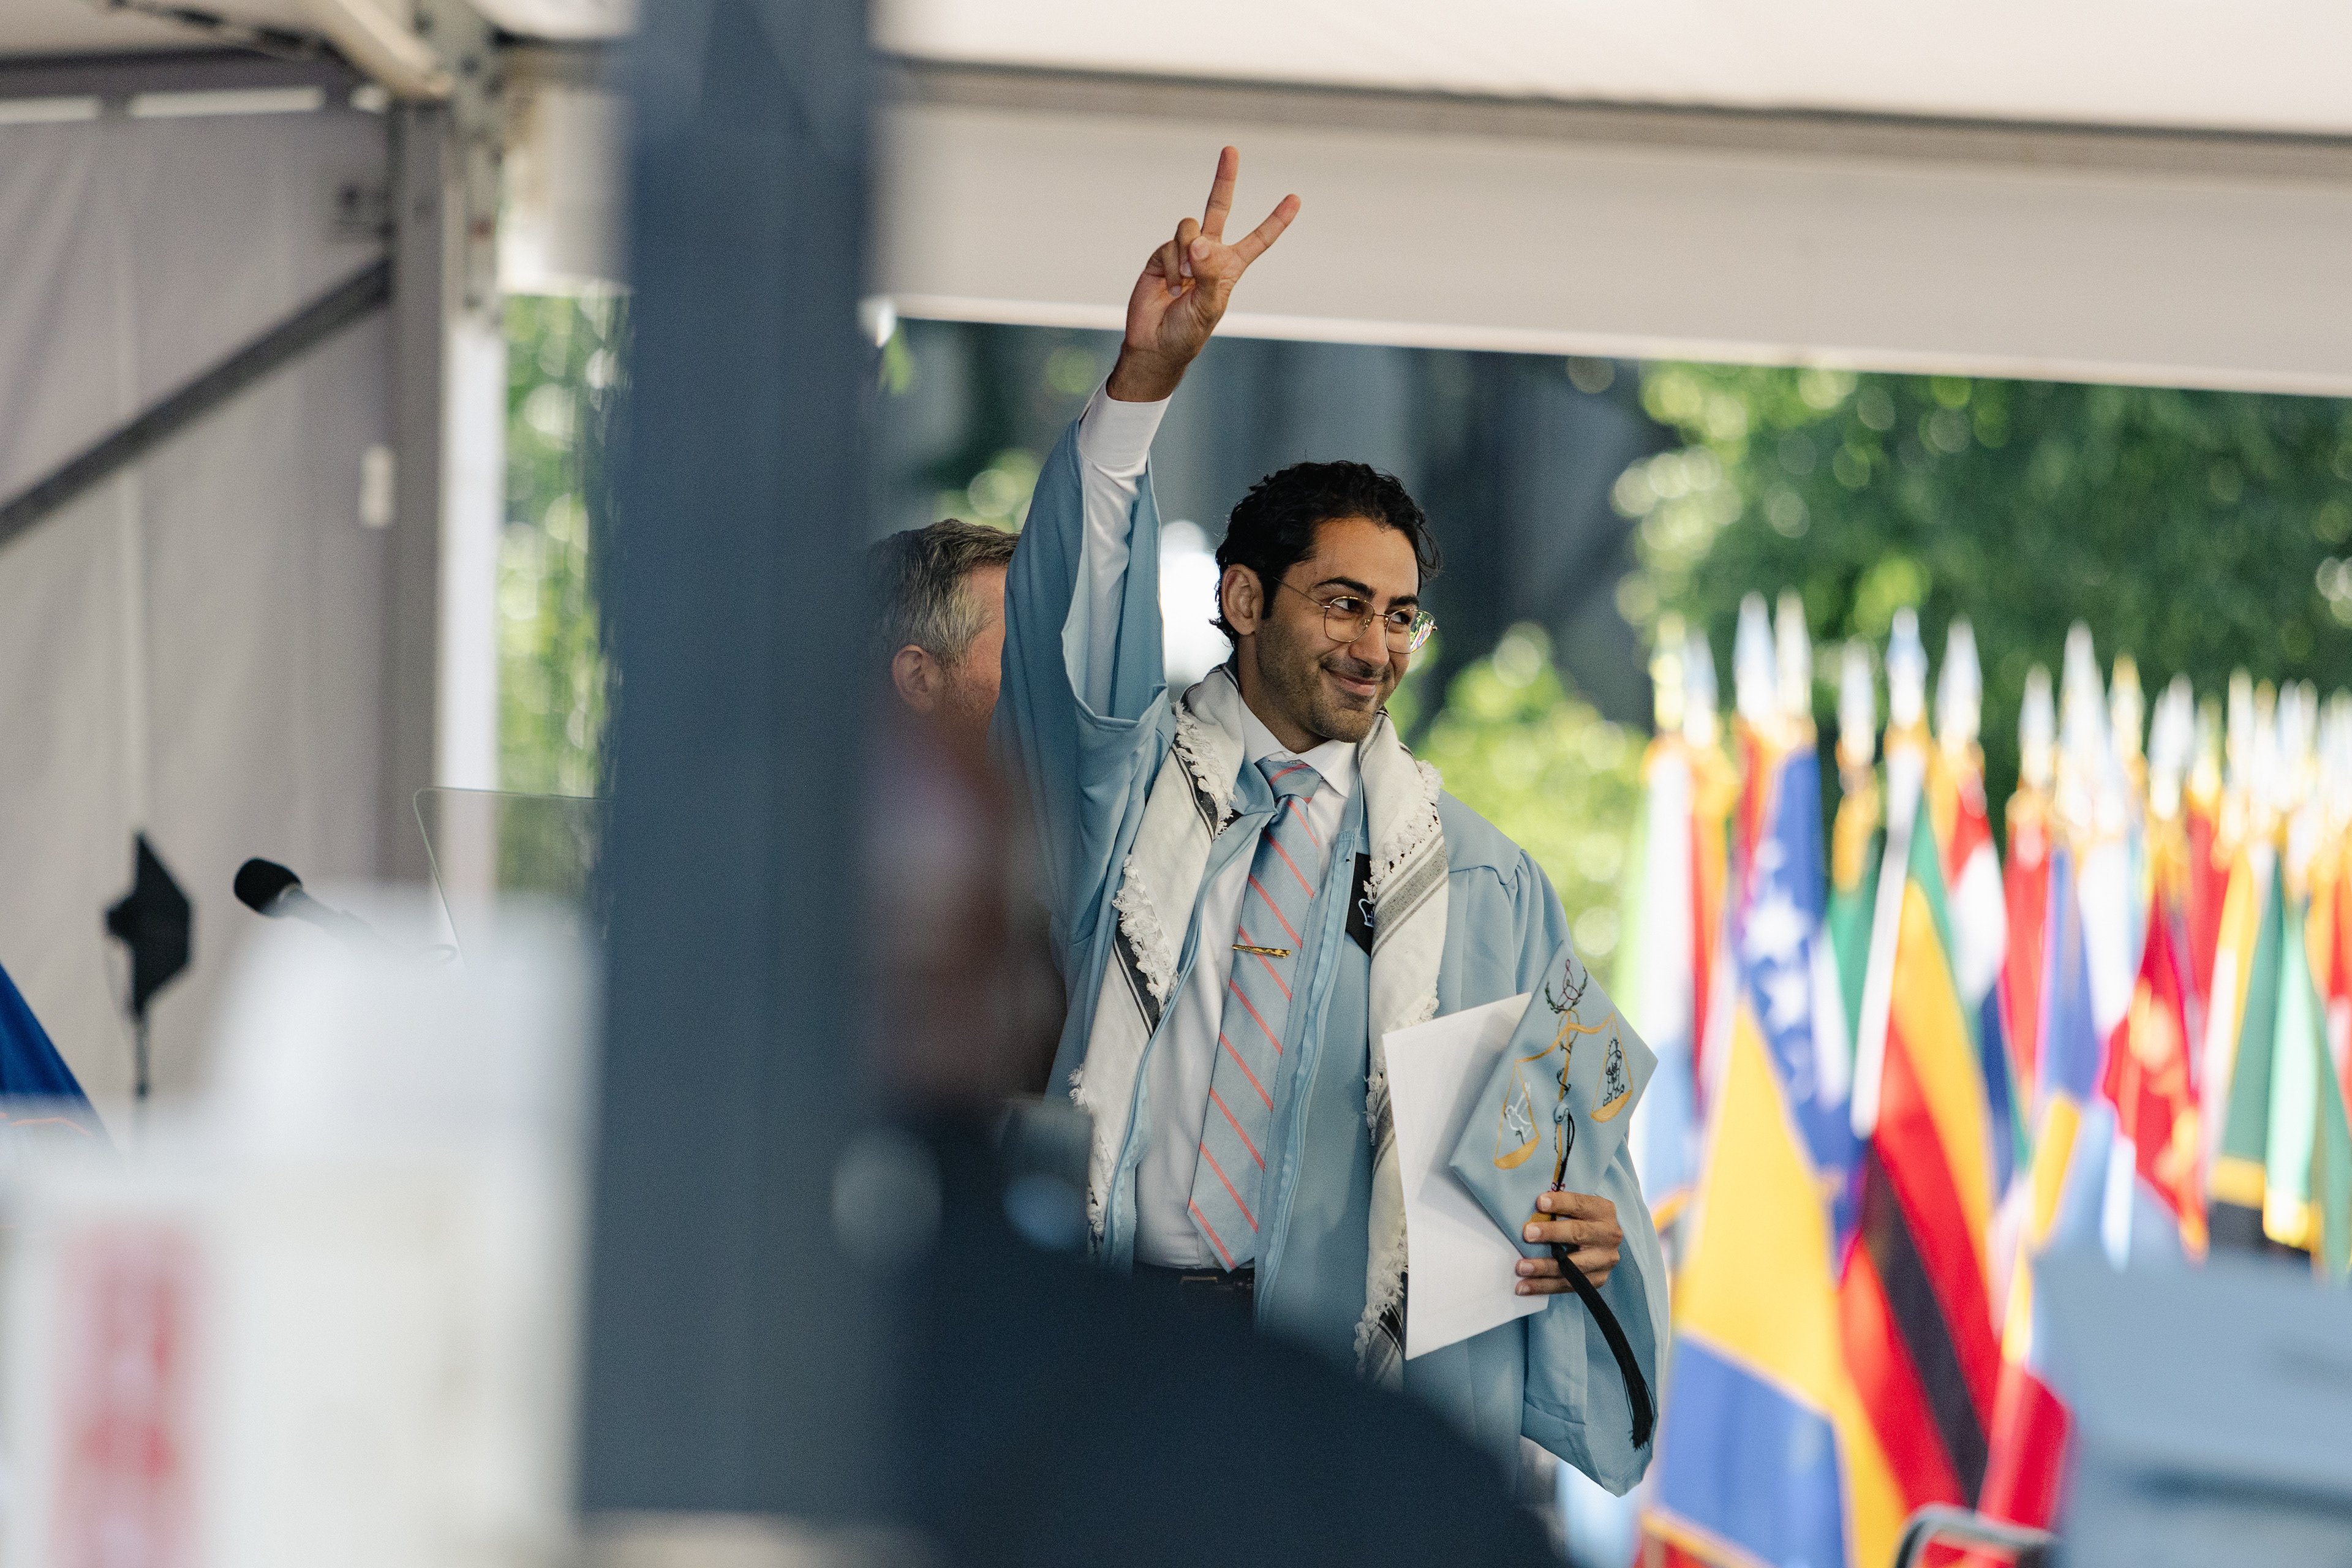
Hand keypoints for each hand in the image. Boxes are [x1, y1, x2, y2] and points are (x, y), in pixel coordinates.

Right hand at [1105, 146, 1299, 402]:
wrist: (1154, 343)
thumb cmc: (1187, 331)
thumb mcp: (1208, 306)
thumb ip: (1207, 273)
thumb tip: (1199, 243)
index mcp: (1230, 267)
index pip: (1258, 239)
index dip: (1276, 220)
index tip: (1295, 198)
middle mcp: (1208, 253)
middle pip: (1218, 207)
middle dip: (1224, 178)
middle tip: (1231, 150)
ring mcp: (1183, 251)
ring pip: (1189, 228)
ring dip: (1186, 253)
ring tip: (1182, 282)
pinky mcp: (1161, 255)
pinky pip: (1168, 245)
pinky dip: (1169, 265)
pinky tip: (1168, 286)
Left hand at [1515, 1190, 1621, 1293]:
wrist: (1604, 1243)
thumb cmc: (1582, 1221)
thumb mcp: (1577, 1208)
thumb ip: (1559, 1207)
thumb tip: (1530, 1208)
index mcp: (1603, 1211)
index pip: (1580, 1204)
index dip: (1560, 1203)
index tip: (1539, 1203)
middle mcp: (1608, 1236)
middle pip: (1577, 1233)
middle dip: (1551, 1233)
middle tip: (1527, 1234)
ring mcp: (1605, 1260)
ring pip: (1573, 1266)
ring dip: (1544, 1268)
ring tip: (1521, 1267)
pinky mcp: (1598, 1279)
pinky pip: (1568, 1285)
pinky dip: (1544, 1286)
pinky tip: (1524, 1287)